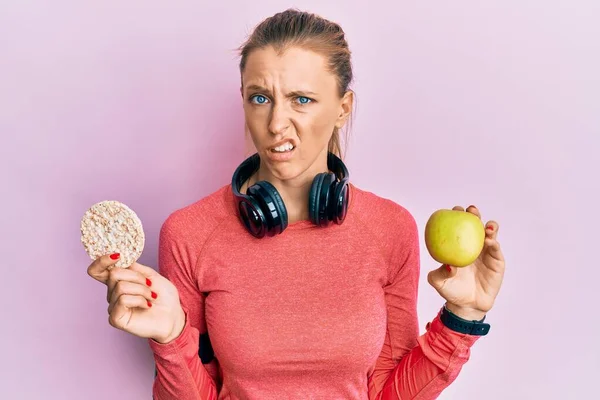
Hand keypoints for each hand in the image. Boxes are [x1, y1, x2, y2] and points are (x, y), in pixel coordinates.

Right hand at [87, 254, 185, 343]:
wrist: (174, 315)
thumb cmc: (164, 297)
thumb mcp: (151, 275)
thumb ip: (134, 267)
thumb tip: (119, 258)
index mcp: (118, 282)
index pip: (97, 270)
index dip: (101, 261)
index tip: (117, 255)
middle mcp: (112, 294)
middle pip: (114, 274)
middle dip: (137, 276)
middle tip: (150, 285)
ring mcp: (113, 307)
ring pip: (121, 286)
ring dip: (142, 290)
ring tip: (152, 297)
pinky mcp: (116, 319)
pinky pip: (123, 300)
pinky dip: (140, 300)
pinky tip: (147, 305)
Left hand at [427, 205, 505, 320]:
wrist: (467, 305)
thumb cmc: (451, 290)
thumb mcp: (439, 282)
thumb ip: (439, 273)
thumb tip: (448, 265)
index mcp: (458, 245)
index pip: (457, 226)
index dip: (456, 216)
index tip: (453, 211)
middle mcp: (473, 245)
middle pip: (475, 225)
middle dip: (473, 214)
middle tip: (470, 211)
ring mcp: (486, 252)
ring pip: (490, 234)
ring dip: (490, 227)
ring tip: (486, 227)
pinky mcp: (497, 261)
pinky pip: (496, 250)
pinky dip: (494, 243)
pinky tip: (490, 241)